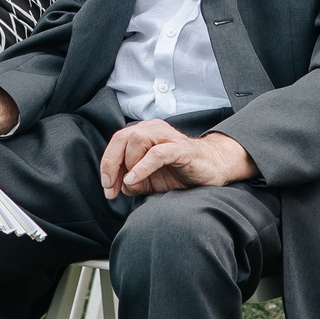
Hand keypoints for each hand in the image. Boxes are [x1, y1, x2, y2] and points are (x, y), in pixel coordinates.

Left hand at [99, 120, 255, 198]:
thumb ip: (133, 182)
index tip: (108, 189)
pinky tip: (134, 180)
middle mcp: (153, 129)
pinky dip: (141, 167)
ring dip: (127, 164)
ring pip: (136, 140)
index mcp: (144, 133)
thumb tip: (122, 185)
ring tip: (129, 184)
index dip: (107, 165)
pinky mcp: (181, 148)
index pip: (116, 143)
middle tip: (110, 188)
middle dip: (110, 164)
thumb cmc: (180, 173)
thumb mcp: (150, 181)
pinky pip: (156, 154)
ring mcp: (168, 137)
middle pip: (121, 138)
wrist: (212, 169)